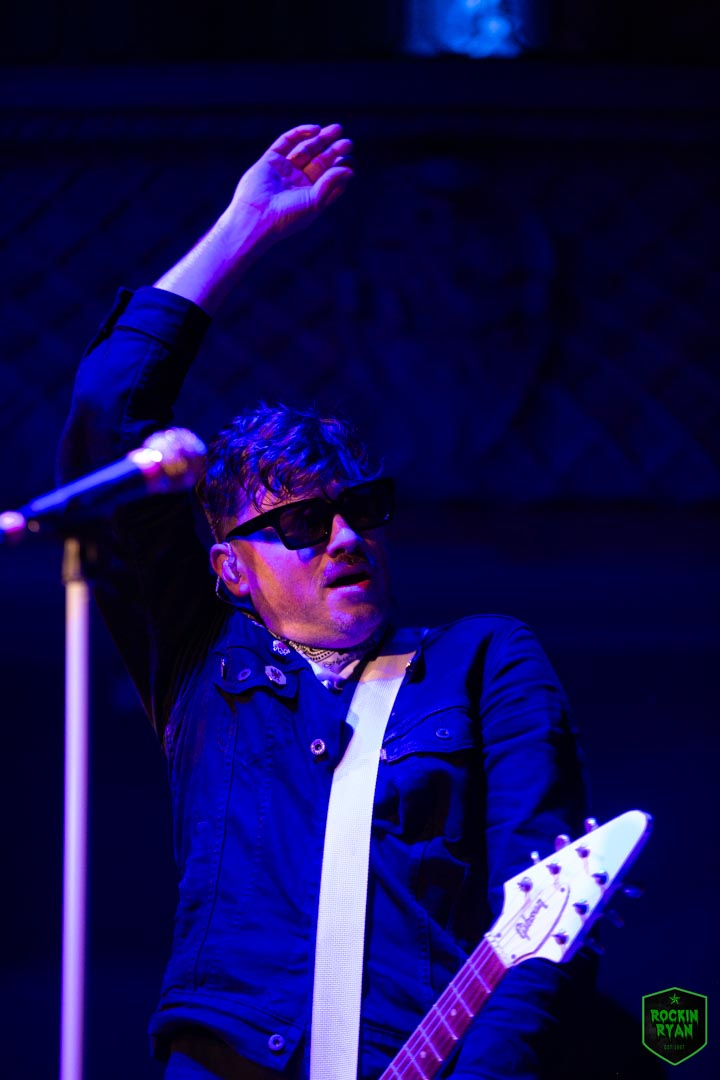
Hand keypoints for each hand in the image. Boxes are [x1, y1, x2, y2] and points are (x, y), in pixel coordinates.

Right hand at [154, 123, 352, 313]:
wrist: (256, 218)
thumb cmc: (287, 217)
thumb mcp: (314, 202)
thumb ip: (331, 183)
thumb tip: (350, 169)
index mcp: (310, 196)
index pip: (329, 178)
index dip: (340, 167)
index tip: (350, 160)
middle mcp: (297, 183)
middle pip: (319, 162)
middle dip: (333, 151)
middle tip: (348, 142)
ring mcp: (283, 170)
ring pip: (305, 150)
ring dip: (320, 140)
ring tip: (336, 130)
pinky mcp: (269, 161)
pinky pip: (286, 142)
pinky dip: (299, 134)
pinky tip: (314, 129)